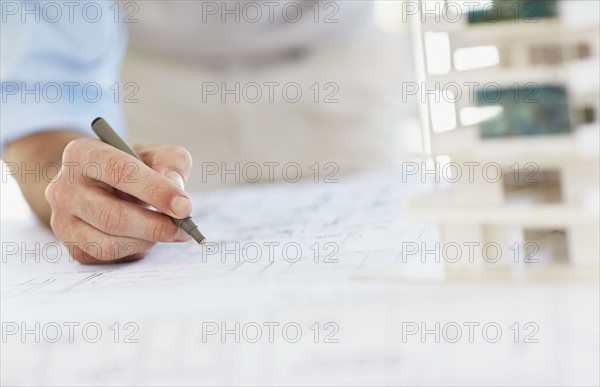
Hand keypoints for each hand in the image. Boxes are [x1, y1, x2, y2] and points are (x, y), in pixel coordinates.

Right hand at [45, 138, 193, 263]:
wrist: (103, 185)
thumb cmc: (133, 168)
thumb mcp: (154, 154)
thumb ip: (172, 164)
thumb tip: (177, 196)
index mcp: (82, 154)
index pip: (120, 172)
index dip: (156, 191)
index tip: (185, 206)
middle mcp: (64, 188)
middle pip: (111, 215)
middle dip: (154, 226)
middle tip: (183, 228)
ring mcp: (63, 221)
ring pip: (107, 244)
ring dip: (145, 242)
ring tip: (166, 231)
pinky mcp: (72, 246)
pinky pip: (106, 258)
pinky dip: (134, 251)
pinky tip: (145, 237)